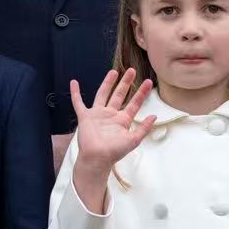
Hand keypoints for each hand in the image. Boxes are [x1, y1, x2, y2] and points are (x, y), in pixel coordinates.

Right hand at [70, 68, 155, 212]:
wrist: (97, 158)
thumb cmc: (114, 151)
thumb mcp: (133, 140)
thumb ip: (144, 128)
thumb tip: (155, 116)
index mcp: (122, 120)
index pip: (134, 103)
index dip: (141, 93)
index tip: (148, 82)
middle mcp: (110, 115)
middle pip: (119, 95)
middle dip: (126, 83)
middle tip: (132, 71)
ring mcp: (97, 115)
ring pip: (103, 94)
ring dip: (107, 83)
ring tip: (113, 71)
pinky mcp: (85, 117)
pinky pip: (79, 103)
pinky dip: (75, 93)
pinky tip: (74, 83)